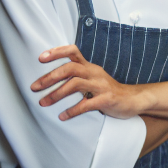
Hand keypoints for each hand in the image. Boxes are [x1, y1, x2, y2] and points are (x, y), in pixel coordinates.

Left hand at [32, 45, 150, 120]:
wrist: (132, 99)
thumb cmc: (107, 90)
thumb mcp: (93, 78)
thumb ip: (77, 76)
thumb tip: (50, 79)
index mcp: (90, 67)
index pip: (73, 51)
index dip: (57, 52)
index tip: (40, 58)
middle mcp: (95, 73)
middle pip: (70, 68)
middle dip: (50, 77)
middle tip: (34, 87)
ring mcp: (101, 86)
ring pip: (75, 84)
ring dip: (56, 94)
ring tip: (43, 103)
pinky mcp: (106, 99)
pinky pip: (86, 104)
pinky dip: (72, 111)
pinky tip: (62, 116)